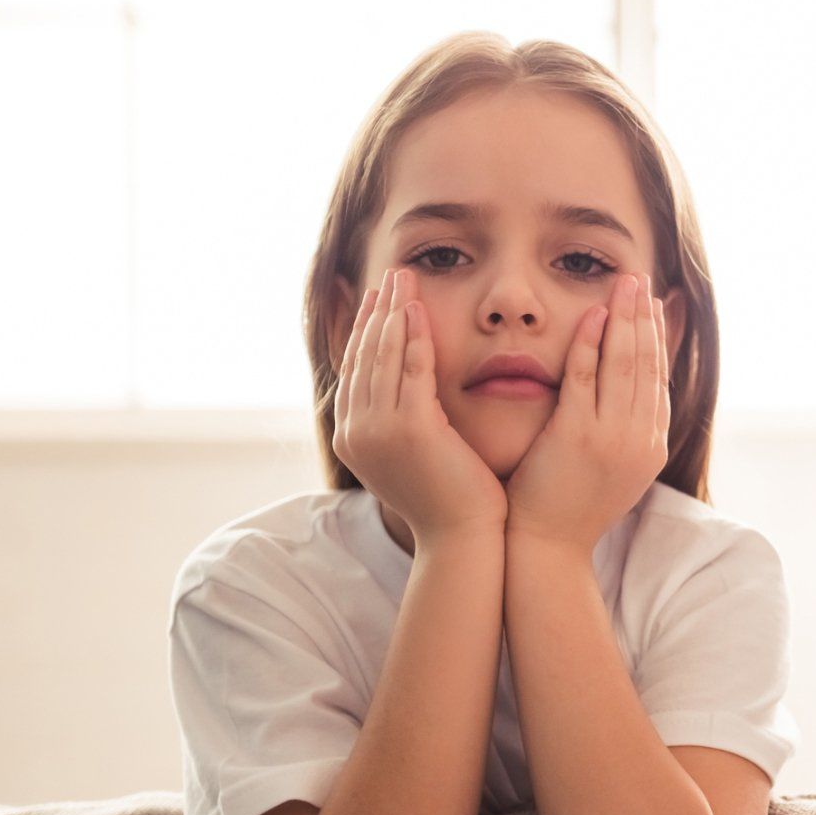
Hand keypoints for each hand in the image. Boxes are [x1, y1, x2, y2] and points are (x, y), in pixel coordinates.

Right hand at [333, 268, 507, 543]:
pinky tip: (417, 310)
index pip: (355, 371)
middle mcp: (355, 432)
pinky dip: (414, 336)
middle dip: (378, 312)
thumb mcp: (414, 454)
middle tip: (391, 276)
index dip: (366, 330)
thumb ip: (401, 422)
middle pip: (364, 356)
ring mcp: (378, 431)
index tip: (379, 298)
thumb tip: (404, 393)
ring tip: (404, 280)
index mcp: (352, 439)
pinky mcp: (410, 429)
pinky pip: (411, 370)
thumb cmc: (450, 498)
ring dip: (394, 313)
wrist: (464, 538)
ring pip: (384, 357)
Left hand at [504, 273, 670, 552]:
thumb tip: (628, 398)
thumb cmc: (569, 508)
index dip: (658, 339)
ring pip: (624, 366)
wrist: (547, 548)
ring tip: (623, 285)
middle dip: (644, 318)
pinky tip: (592, 316)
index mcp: (652, 447)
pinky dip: (591, 344)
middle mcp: (641, 440)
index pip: (659, 381)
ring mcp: (612, 438)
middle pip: (647, 366)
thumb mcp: (611, 469)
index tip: (654, 307)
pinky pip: (587, 379)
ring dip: (624, 320)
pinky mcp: (578, 436)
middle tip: (640, 282)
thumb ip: (623, 432)